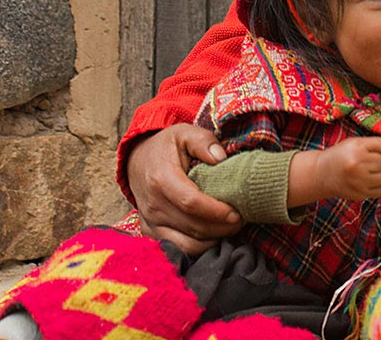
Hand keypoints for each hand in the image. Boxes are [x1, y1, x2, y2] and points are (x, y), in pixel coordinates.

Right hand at [126, 125, 239, 255]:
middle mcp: (153, 205)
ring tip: (231, 228)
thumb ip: (204, 141)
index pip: (191, 203)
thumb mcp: (185, 133)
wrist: (137, 160)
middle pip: (192, 227)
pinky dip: (199, 246)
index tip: (237, 212)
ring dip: (212, 239)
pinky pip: (177, 248)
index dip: (217, 211)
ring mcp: (150, 222)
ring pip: (186, 243)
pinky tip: (214, 234)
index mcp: (161, 180)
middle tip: (242, 219)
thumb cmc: (166, 147)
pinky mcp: (150, 232)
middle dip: (221, 228)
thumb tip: (220, 157)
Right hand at [315, 138, 380, 200]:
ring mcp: (358, 181)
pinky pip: (380, 191)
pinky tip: (368, 182)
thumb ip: (379, 145)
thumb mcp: (357, 144)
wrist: (321, 174)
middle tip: (371, 163)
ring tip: (370, 172)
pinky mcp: (358, 194)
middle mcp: (357, 164)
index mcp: (357, 147)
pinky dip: (378, 187)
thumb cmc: (341, 155)